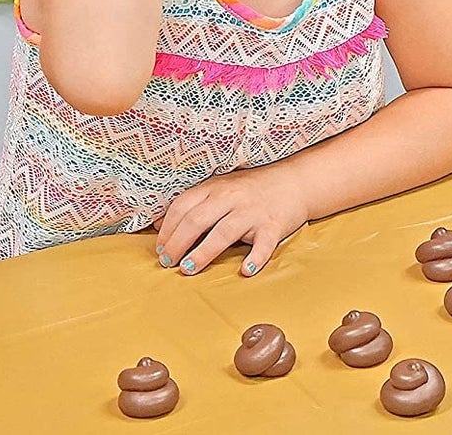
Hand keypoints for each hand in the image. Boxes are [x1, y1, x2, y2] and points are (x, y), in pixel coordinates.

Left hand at [154, 165, 308, 276]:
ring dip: (204, 252)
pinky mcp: (273, 225)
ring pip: (224, 231)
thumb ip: (192, 204)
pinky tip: (246, 270)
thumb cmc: (251, 190)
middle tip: (168, 262)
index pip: (183, 206)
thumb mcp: (220, 189)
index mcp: (216, 188)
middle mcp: (232, 197)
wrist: (295, 182)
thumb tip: (156, 224)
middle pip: (197, 219)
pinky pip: (264, 243)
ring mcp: (253, 211)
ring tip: (189, 269)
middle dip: (178, 243)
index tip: (160, 249)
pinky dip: (256, 257)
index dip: (167, 230)